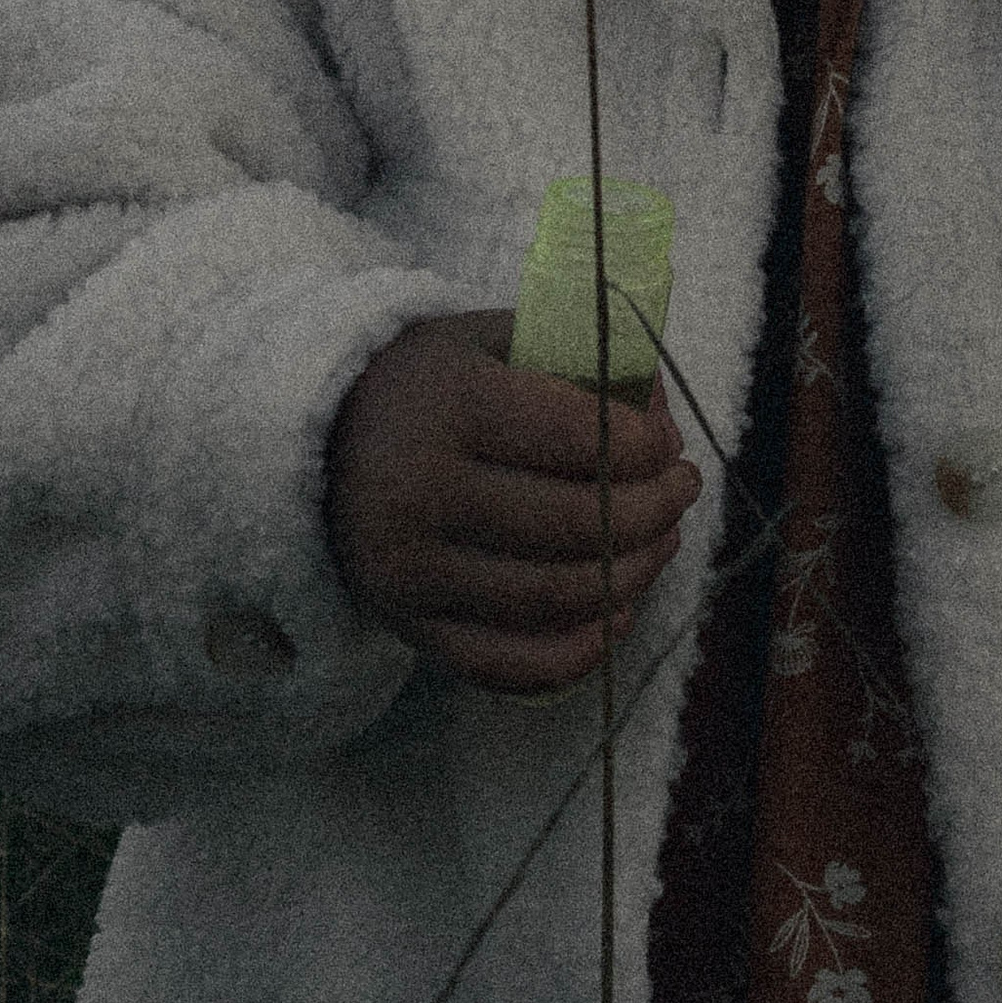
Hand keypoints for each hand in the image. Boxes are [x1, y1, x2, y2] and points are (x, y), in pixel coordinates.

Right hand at [324, 309, 702, 696]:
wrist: (319, 443)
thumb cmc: (431, 383)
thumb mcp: (495, 337)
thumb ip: (582, 357)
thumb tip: (661, 414)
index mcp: (450, 407)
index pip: (581, 439)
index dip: (648, 446)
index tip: (667, 442)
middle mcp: (422, 494)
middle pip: (577, 526)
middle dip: (656, 510)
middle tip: (682, 488)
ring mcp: (412, 573)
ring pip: (556, 599)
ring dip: (635, 573)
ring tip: (661, 539)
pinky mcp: (411, 629)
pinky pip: (512, 665)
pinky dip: (582, 650)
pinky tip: (618, 611)